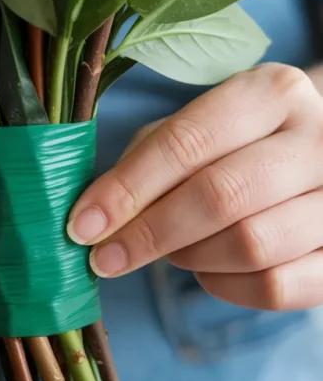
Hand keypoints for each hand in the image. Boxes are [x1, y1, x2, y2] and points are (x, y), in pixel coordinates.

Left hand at [68, 64, 322, 310]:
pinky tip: (210, 271)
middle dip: (151, 233)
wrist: (316, 166)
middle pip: (222, 195)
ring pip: (251, 245)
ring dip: (191, 258)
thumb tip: (93, 216)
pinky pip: (277, 287)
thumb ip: (146, 160)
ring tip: (171, 251)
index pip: (189, 141)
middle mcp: (319, 137)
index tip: (82, 226)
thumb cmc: (238, 146)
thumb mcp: (195, 129)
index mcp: (273, 92)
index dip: (128, 188)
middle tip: (107, 258)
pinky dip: (228, 287)